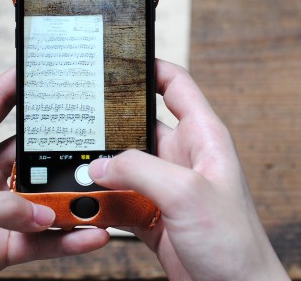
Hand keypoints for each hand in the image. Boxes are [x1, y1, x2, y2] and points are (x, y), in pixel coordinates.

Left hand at [0, 68, 108, 280]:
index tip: (47, 67)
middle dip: (60, 144)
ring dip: (70, 200)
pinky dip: (67, 241)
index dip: (17, 84)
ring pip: (41, 199)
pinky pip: (41, 241)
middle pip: (28, 152)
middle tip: (93, 134)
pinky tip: (89, 237)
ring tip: (99, 195)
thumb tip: (43, 212)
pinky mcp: (0, 247)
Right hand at [89, 60, 289, 280]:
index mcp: (203, 136)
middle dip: (108, 122)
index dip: (148, 66)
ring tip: (67, 163)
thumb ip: (140, 170)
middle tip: (73, 115)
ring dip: (99, 168)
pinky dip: (100, 202)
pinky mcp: (155, 217)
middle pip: (139, 125)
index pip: (176, 84)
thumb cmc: (233, 242)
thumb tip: (99, 163)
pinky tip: (81, 202)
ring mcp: (168, 188)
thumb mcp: (186, 193)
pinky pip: (120, 200)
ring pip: (125, 165)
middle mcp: (184, 157)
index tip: (115, 58)